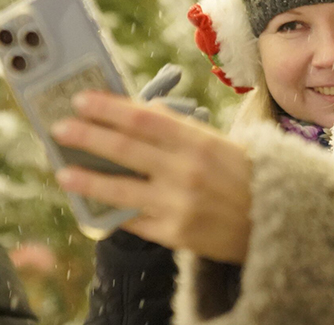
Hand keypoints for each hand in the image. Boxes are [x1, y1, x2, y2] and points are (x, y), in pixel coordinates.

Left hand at [50, 92, 252, 263]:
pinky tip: (91, 203)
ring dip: (86, 178)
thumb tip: (131, 116)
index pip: (143, 118)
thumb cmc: (241, 174)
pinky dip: (109, 211)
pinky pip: (132, 220)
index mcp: (199, 141)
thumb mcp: (215, 143)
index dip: (108, 108)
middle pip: (125, 148)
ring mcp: (179, 204)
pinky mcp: (174, 234)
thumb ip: (176, 132)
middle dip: (87, 136)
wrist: (273, 220)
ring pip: (120, 189)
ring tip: (62, 171)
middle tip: (60, 128)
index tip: (81, 100)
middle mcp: (186, 170)